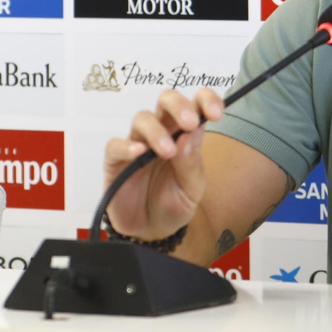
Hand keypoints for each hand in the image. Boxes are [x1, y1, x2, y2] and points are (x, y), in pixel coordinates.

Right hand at [102, 88, 224, 240]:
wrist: (150, 231)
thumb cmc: (173, 204)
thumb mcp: (192, 190)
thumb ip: (191, 164)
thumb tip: (191, 134)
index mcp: (184, 135)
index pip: (195, 105)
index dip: (205, 100)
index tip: (215, 112)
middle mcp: (161, 133)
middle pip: (166, 100)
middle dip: (178, 105)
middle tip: (189, 122)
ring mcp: (137, 144)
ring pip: (142, 119)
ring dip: (156, 131)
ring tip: (167, 152)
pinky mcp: (115, 160)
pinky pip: (115, 145)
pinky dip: (126, 146)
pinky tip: (138, 154)